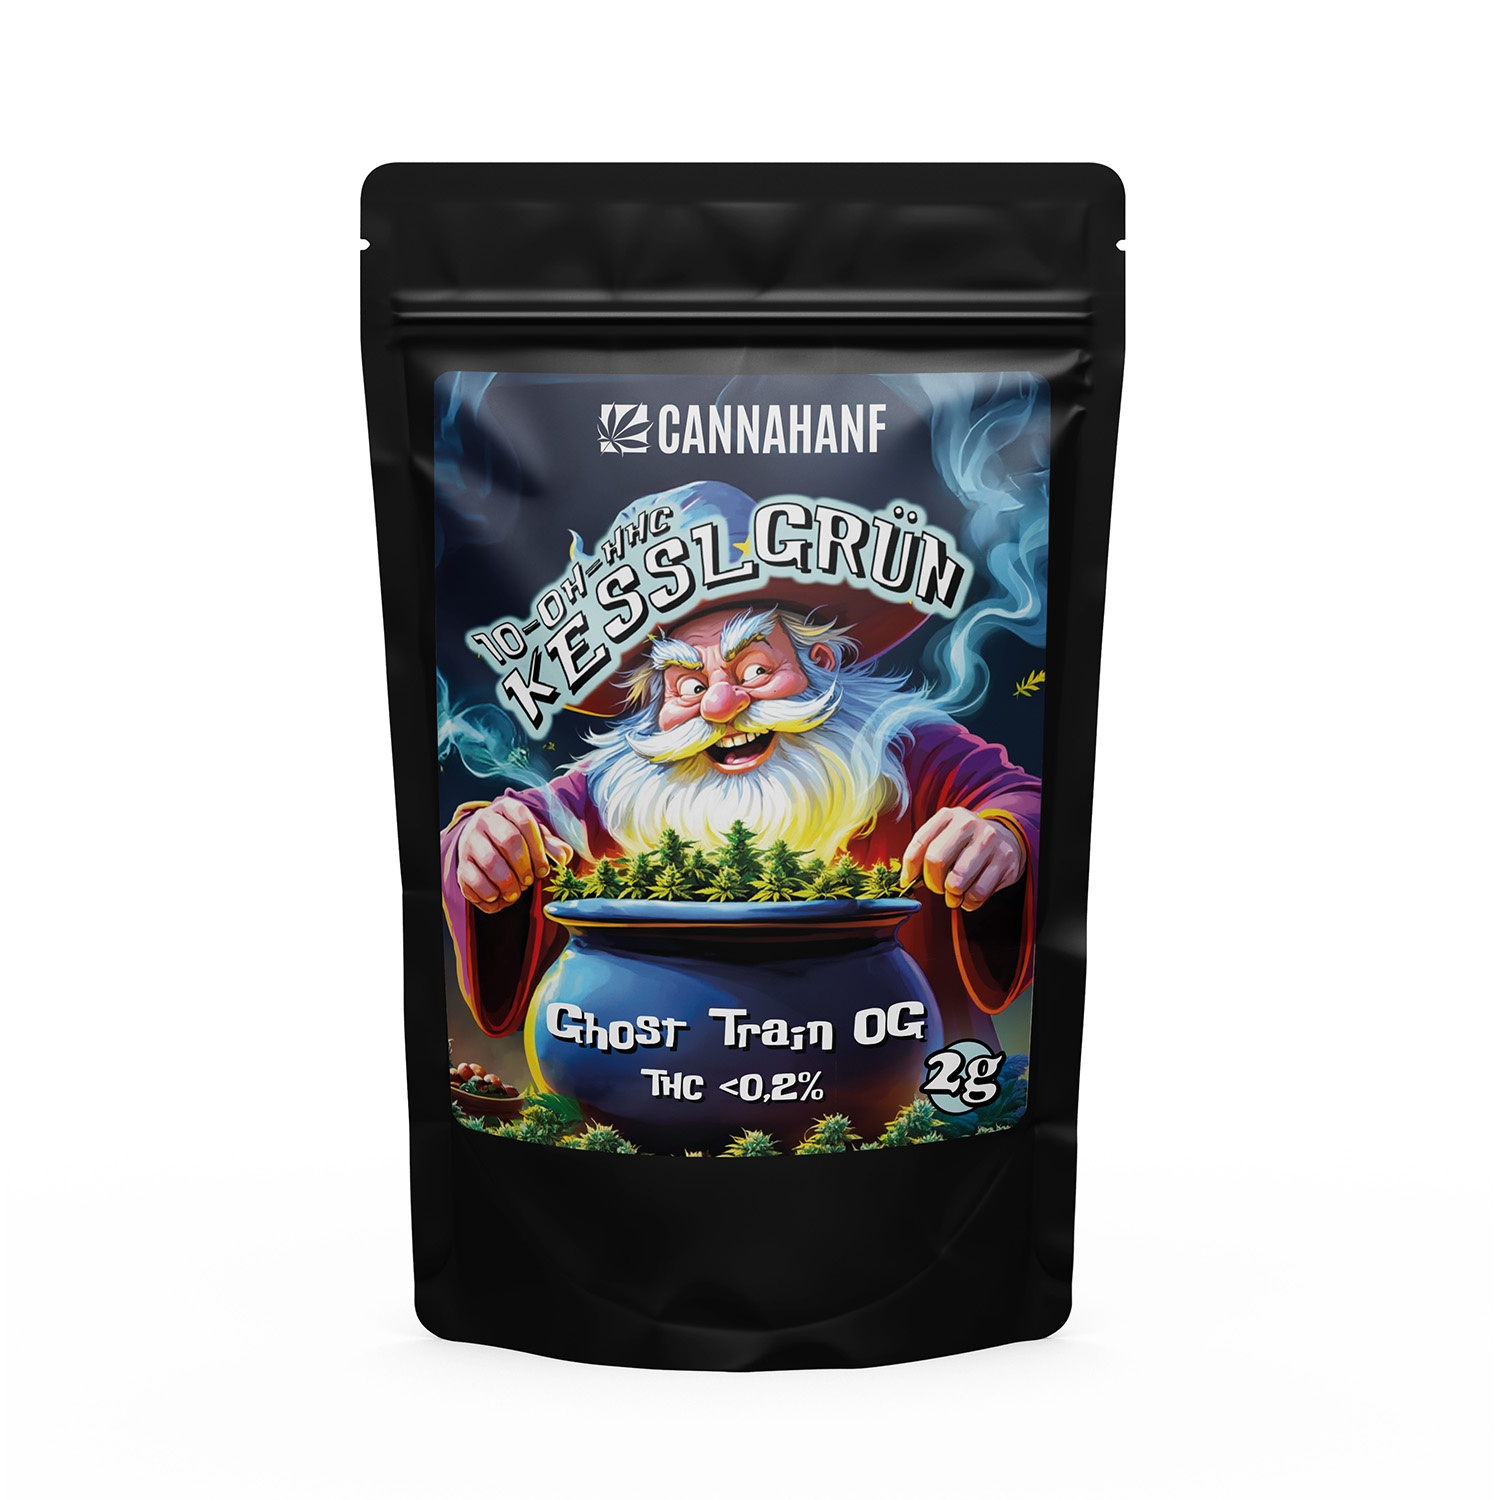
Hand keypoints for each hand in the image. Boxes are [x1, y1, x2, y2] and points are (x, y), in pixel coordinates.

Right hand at [456, 798, 572, 912]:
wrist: (479, 845)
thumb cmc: (513, 840)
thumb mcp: (533, 836)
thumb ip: (550, 845)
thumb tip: (563, 857)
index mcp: (506, 808)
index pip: (526, 822)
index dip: (539, 850)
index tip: (544, 869)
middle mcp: (485, 820)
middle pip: (510, 841)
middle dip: (525, 866)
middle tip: (530, 880)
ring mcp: (470, 842)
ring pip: (492, 863)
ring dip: (509, 883)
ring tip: (516, 891)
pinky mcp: (461, 865)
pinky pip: (475, 882)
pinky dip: (491, 894)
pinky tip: (499, 895)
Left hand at [901, 807, 1025, 911]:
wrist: (1007, 839)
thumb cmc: (967, 843)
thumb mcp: (946, 836)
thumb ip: (926, 852)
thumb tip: (907, 880)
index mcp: (948, 816)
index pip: (920, 842)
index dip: (910, 867)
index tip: (908, 881)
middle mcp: (968, 824)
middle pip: (936, 860)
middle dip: (933, 882)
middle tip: (938, 888)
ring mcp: (989, 840)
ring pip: (957, 881)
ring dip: (952, 896)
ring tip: (955, 894)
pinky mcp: (1004, 859)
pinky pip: (978, 892)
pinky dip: (970, 902)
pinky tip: (970, 896)